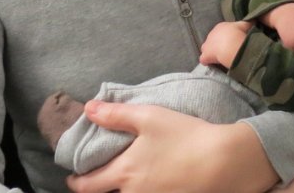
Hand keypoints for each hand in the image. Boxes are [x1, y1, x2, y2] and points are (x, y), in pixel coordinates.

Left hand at [65, 100, 277, 192]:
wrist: (220, 162)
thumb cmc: (184, 136)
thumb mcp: (149, 117)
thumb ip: (117, 114)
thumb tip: (88, 109)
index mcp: (124, 173)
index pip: (88, 186)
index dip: (77, 182)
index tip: (73, 176)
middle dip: (96, 189)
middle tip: (95, 179)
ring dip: (120, 190)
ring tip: (124, 177)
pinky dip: (140, 190)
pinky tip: (150, 181)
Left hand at [200, 20, 252, 67]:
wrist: (231, 44)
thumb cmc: (238, 33)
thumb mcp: (244, 26)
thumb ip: (246, 24)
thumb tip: (252, 21)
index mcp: (220, 27)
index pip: (220, 32)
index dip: (224, 38)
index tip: (230, 42)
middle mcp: (211, 34)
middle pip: (213, 40)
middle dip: (218, 45)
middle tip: (226, 50)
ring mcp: (206, 45)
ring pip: (206, 48)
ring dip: (211, 53)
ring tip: (219, 58)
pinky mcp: (205, 55)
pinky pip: (204, 59)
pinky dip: (207, 62)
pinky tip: (213, 64)